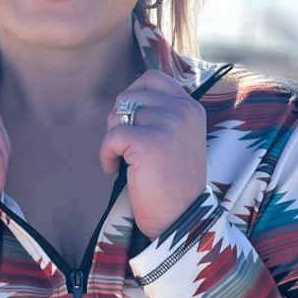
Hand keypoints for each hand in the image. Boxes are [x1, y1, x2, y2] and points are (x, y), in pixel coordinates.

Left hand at [100, 71, 206, 239]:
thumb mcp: (178, 140)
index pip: (152, 79)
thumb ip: (162, 115)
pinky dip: (106, 155)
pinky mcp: (149, 143)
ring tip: (124, 161)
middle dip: (119, 122)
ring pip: (117, 115)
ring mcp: (168, 125)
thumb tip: (127, 99)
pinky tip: (115, 171)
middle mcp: (183, 112)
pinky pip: (112, 136)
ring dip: (112, 140)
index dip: (132, 96)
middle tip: (125, 148)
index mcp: (191, 108)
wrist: (181, 219)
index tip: (130, 123)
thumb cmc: (174, 184)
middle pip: (128, 97)